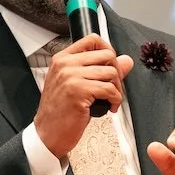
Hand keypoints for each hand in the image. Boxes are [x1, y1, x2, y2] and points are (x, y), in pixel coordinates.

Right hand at [33, 36, 134, 160]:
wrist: (48, 133)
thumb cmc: (60, 112)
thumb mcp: (77, 85)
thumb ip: (100, 70)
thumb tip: (126, 60)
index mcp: (62, 59)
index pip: (92, 40)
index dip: (108, 50)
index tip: (111, 65)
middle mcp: (65, 64)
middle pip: (107, 54)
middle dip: (117, 72)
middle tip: (114, 87)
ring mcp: (71, 76)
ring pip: (111, 72)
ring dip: (117, 89)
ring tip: (111, 100)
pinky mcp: (79, 91)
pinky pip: (109, 89)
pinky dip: (115, 99)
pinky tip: (110, 107)